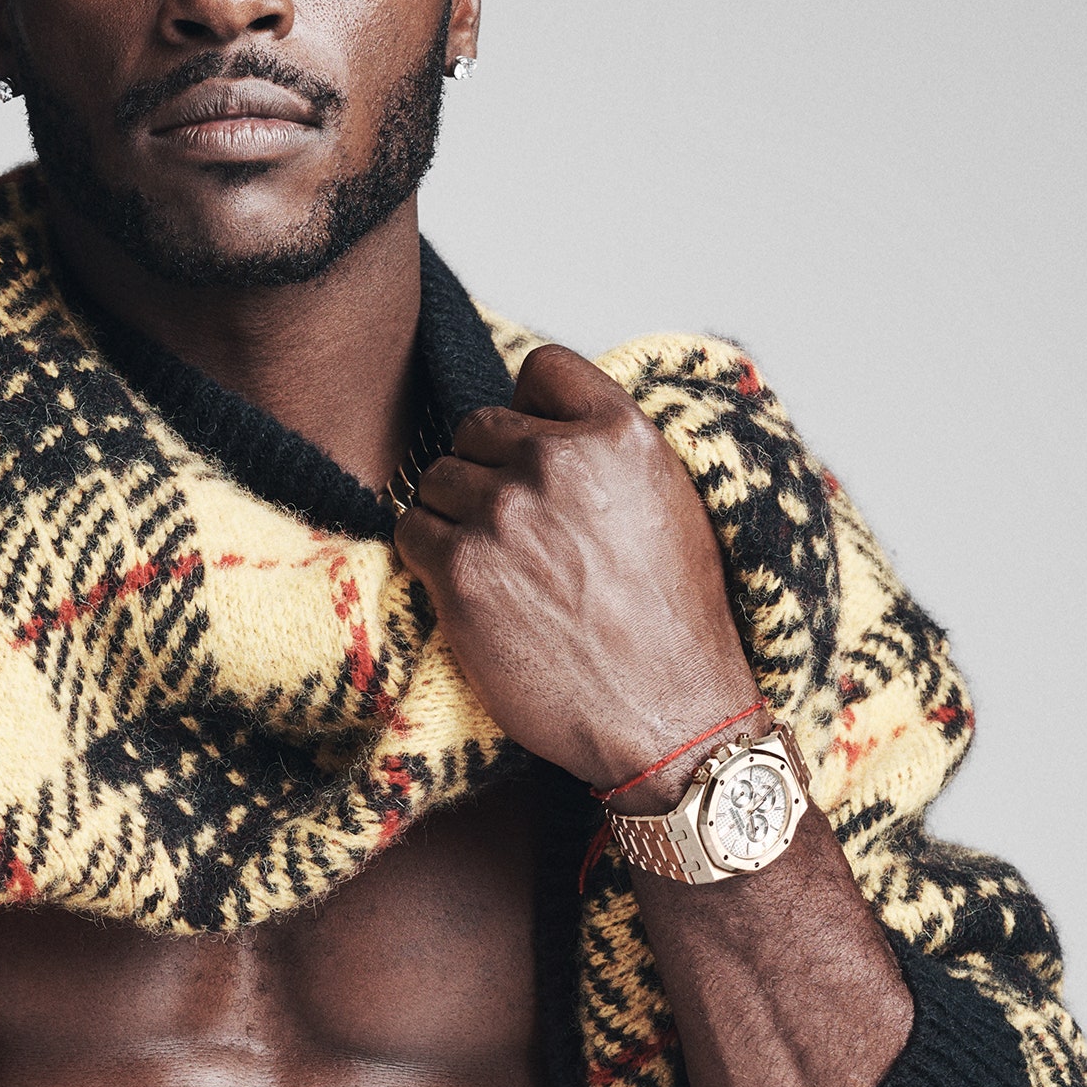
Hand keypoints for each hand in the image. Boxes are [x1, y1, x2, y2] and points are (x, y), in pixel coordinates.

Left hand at [394, 343, 761, 800]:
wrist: (669, 718)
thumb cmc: (674, 622)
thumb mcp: (670, 503)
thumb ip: (609, 449)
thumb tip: (545, 421)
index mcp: (620, 433)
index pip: (540, 368)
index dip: (531, 410)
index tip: (537, 451)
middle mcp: (556, 461)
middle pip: (477, 427)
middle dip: (490, 472)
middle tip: (522, 535)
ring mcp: (502, 513)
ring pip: (438, 478)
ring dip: (456, 516)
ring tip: (504, 570)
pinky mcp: (459, 569)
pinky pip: (412, 529)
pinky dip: (431, 557)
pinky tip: (474, 593)